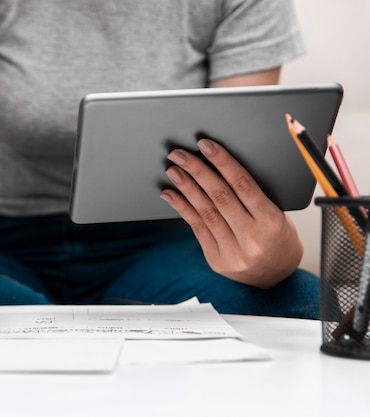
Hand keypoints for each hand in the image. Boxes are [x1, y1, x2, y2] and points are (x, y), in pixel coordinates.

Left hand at [160, 138, 302, 287]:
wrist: (276, 276)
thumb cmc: (277, 236)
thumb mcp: (277, 214)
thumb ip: (253, 195)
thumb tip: (219, 165)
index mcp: (270, 221)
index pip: (243, 185)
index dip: (222, 162)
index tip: (206, 145)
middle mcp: (251, 238)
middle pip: (219, 197)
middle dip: (197, 171)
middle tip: (180, 155)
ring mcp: (233, 252)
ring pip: (205, 212)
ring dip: (186, 188)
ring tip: (173, 171)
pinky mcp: (217, 260)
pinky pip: (196, 228)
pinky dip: (182, 208)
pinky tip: (171, 194)